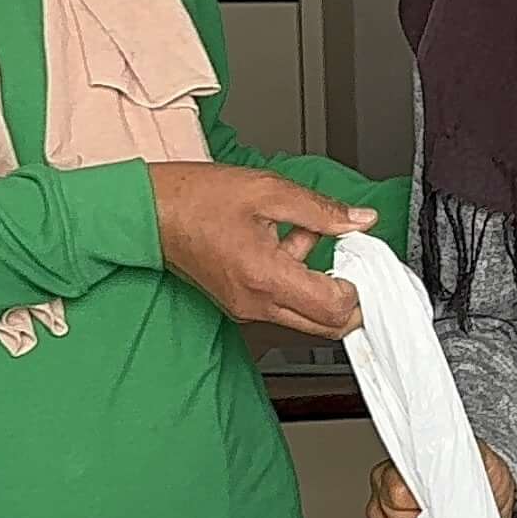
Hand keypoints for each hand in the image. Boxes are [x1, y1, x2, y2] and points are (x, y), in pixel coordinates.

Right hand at [150, 162, 368, 337]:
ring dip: (318, 283)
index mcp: (266, 277)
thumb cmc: (198, 199)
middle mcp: (256, 303)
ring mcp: (246, 308)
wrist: (152, 212)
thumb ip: (322, 211)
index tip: (364, 263)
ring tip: (304, 235)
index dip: (359, 289)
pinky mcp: (240, 304)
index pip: (334, 308)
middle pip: (325, 326)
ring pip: (305, 315)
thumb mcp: (270, 191)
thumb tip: (360, 221)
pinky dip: (295, 280)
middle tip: (352, 261)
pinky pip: (282, 303)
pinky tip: (284, 241)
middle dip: (347, 297)